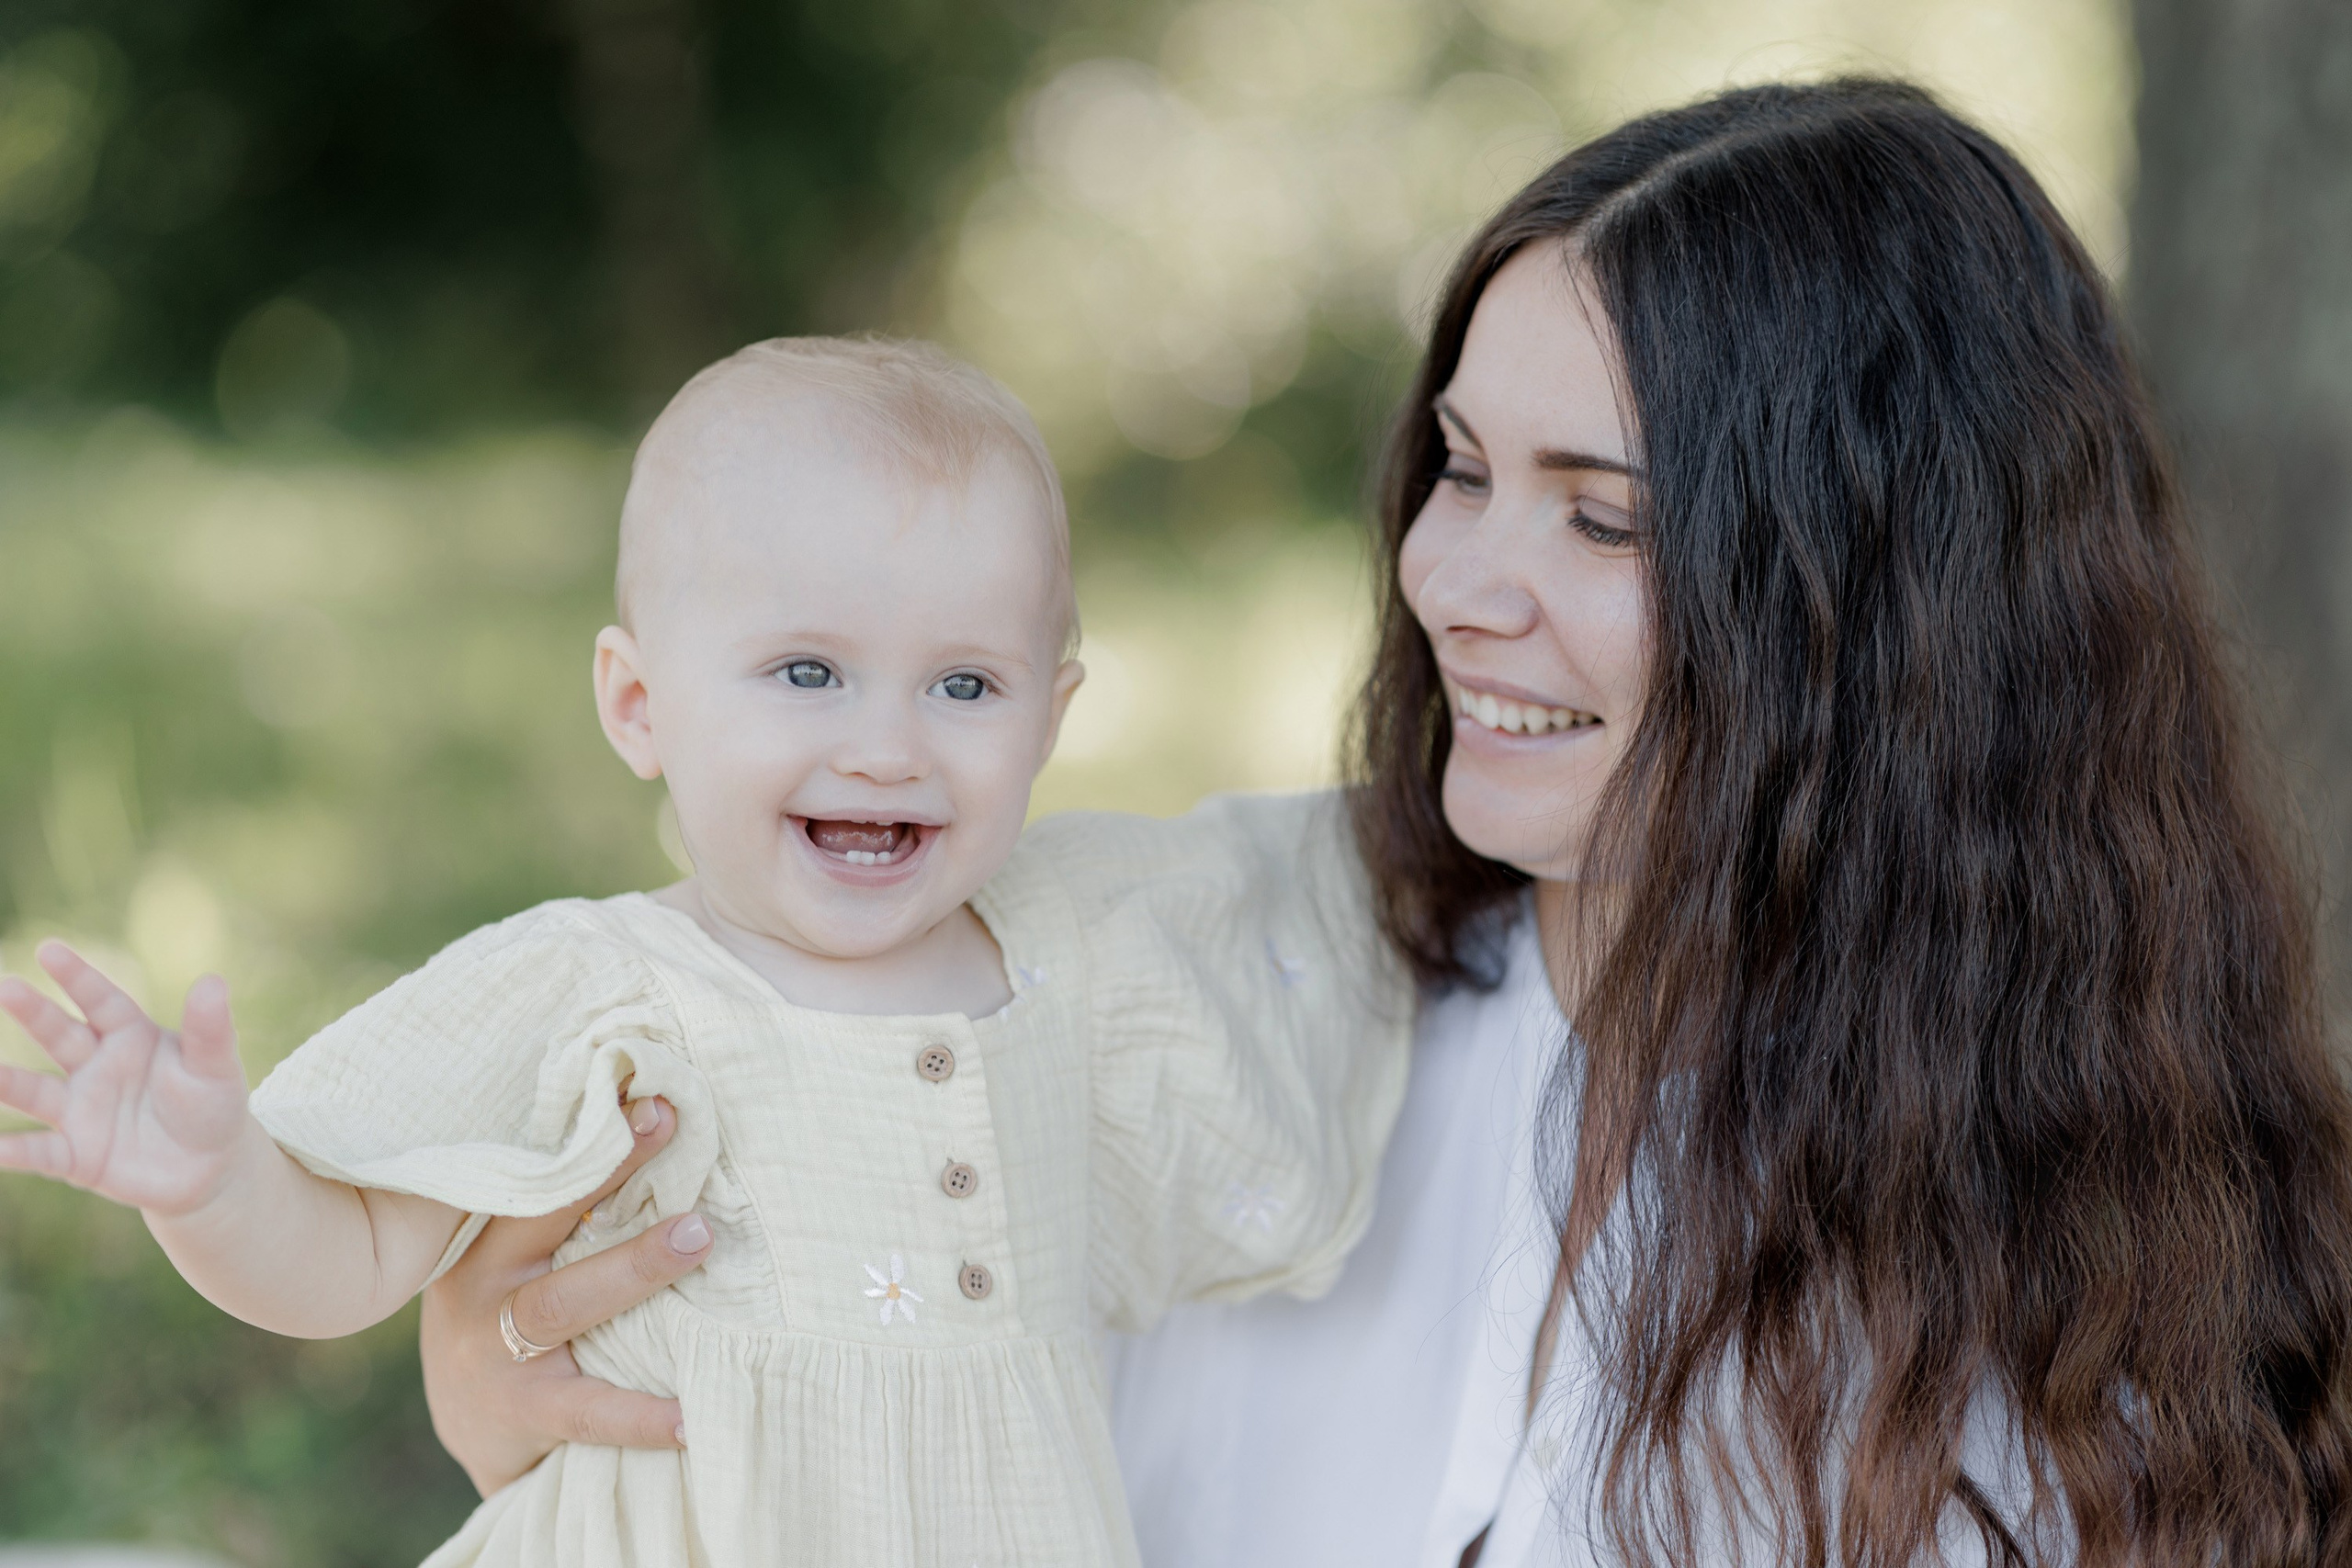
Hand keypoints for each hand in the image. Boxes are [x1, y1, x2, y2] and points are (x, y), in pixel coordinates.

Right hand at [0, 941, 253, 1217]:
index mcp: (130, 1038)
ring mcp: (82, 1111)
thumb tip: (213, 981)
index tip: (49, 949)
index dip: (77, 977)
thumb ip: (210, 1030)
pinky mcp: (78, 1156)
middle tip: (6, 986)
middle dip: (34, 1012)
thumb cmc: (211, 1105)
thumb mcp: (216, 1067)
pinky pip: (42, 1152)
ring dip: (9, 1082)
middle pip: (60, 1035)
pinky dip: (17, 1151)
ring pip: (37, 1092)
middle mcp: (97, 1068)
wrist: (210, 1168)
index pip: (102, 1002)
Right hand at [420, 1095, 713, 1495]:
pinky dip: (640, 1415)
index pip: (535, 1170)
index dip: (585, 1127)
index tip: (640, 1082)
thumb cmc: (518, 1313)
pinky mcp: (518, 1415)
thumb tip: (661, 1125)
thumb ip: (567, 1212)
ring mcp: (493, 1352)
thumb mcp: (519, 1257)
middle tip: (671, 1120)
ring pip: (561, 1303)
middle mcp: (480, 1285)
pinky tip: (690, 1417)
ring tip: (699, 1237)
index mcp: (486, 1237)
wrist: (469, 1425)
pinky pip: (586, 1411)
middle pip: (541, 1215)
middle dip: (607, 1167)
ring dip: (633, 1267)